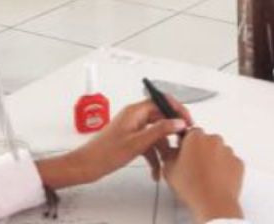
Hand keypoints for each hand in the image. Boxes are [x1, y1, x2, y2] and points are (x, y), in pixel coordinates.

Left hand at [35, 98, 191, 189]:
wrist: (86, 167)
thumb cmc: (104, 154)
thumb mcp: (137, 143)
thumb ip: (160, 130)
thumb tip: (178, 122)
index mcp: (135, 112)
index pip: (162, 102)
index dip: (177, 109)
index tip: (187, 121)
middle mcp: (135, 117)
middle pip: (161, 119)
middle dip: (172, 133)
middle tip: (183, 143)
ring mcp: (133, 129)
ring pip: (156, 135)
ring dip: (162, 150)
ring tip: (168, 163)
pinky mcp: (131, 140)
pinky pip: (148, 145)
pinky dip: (153, 157)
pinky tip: (155, 171)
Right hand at [156, 128, 244, 222]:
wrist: (213, 203)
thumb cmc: (192, 186)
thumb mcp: (169, 169)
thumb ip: (169, 154)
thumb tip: (172, 151)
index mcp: (195, 137)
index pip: (189, 133)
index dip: (185, 145)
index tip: (183, 154)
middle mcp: (214, 139)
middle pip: (205, 141)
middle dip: (200, 151)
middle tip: (193, 168)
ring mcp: (228, 151)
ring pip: (219, 151)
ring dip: (212, 160)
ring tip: (204, 177)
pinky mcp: (238, 163)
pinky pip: (230, 163)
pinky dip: (224, 169)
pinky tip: (215, 180)